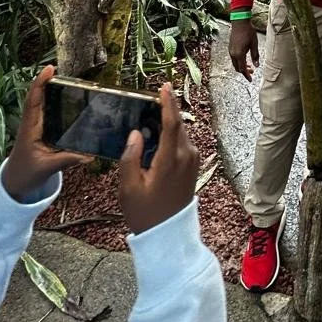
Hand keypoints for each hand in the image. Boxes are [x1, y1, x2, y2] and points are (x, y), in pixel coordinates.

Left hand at [2, 65, 92, 201]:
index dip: (40, 84)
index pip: (33, 101)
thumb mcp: (47, 168)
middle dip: (47, 82)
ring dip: (49, 90)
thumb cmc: (25, 175)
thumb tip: (89, 155)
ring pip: (40, 103)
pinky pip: (45, 112)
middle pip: (37, 97)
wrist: (14, 185)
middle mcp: (31, 124)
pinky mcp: (39, 132)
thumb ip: (68, 159)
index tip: (50, 69)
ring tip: (66, 80)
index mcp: (30, 129)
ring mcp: (34, 127)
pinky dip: (52, 102)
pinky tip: (65, 100)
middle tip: (62, 70)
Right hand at [118, 83, 198, 233]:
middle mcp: (187, 156)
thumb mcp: (129, 188)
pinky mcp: (193, 166)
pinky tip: (156, 139)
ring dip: (167, 124)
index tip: (164, 85)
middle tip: (148, 101)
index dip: (168, 102)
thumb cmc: (145, 213)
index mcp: (171, 159)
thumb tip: (136, 133)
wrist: (168, 235)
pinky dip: (171, 135)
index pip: (172, 123)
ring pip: (180, 133)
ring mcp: (192, 160)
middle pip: (177, 124)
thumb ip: (130, 157)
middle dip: (166, 110)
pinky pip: (182, 143)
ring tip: (148, 120)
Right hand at [228, 18, 258, 79]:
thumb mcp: (254, 44)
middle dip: (244, 71)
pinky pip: (234, 58)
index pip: (242, 69)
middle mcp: (233, 54)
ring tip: (249, 65)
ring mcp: (230, 50)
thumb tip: (256, 66)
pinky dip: (239, 61)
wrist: (240, 22)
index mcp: (239, 54)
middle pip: (237, 67)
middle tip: (252, 72)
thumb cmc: (248, 32)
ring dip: (241, 66)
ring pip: (235, 63)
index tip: (250, 80)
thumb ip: (255, 56)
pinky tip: (245, 58)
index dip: (247, 75)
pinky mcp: (230, 47)